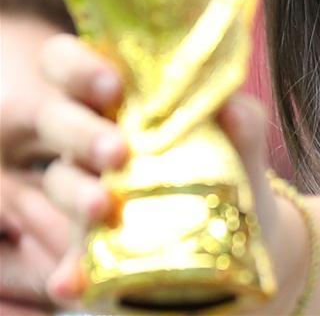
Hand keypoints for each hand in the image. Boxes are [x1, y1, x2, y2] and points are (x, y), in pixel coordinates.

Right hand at [35, 34, 306, 312]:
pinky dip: (65, 266)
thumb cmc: (232, 157)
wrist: (243, 226)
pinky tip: (71, 279)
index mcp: (117, 92)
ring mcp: (81, 186)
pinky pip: (63, 253)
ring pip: (57, 180)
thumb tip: (231, 107)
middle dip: (81, 132)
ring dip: (75, 193)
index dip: (78, 67)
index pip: (67, 63)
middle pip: (55, 118)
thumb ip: (240, 117)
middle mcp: (88, 133)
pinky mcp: (85, 241)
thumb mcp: (242, 133)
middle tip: (117, 150)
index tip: (113, 86)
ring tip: (104, 207)